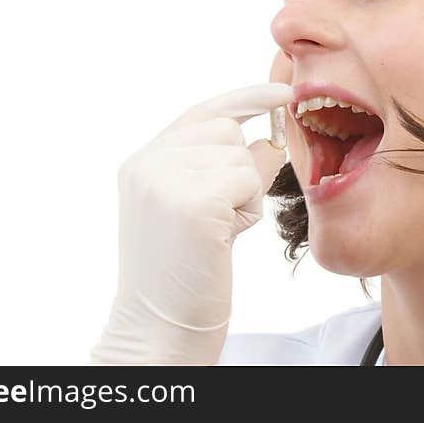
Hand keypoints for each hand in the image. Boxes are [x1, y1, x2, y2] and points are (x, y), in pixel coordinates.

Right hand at [90, 82, 293, 363]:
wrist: (158, 331)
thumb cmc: (183, 275)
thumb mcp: (193, 208)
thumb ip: (215, 167)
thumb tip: (265, 138)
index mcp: (141, 163)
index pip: (202, 113)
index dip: (245, 99)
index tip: (282, 91)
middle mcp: (147, 163)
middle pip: (227, 131)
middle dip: (241, 168)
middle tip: (221, 214)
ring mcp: (166, 180)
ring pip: (243, 156)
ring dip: (245, 193)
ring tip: (217, 231)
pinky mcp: (194, 203)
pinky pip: (249, 180)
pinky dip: (248, 208)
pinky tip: (223, 237)